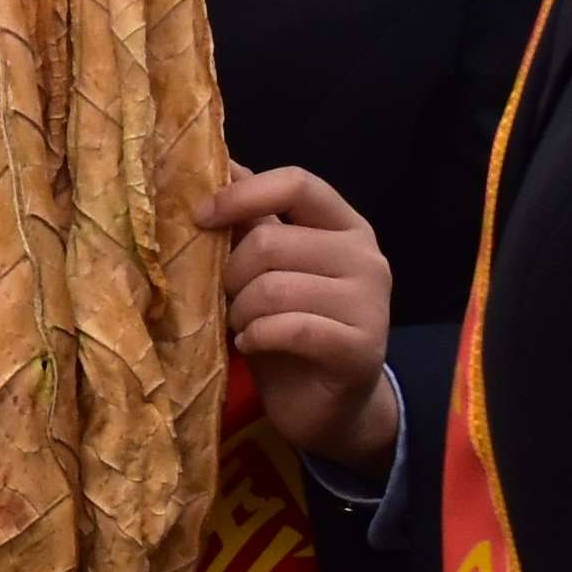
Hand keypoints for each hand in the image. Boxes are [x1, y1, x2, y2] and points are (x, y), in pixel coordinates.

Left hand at [202, 164, 398, 473]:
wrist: (333, 409)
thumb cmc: (293, 331)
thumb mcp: (271, 271)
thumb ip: (254, 223)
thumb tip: (220, 162)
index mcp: (345, 225)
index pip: (296, 183)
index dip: (242, 194)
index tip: (201, 217)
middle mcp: (366, 256)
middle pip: (271, 243)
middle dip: (231, 274)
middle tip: (225, 300)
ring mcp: (370, 303)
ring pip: (274, 287)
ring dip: (241, 311)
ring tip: (241, 325)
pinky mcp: (361, 348)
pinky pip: (290, 328)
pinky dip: (258, 336)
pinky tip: (252, 345)